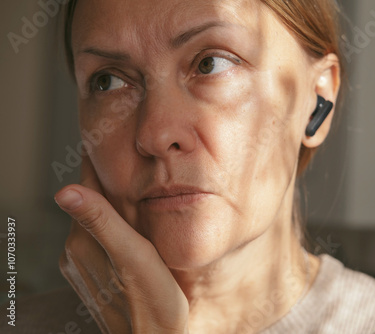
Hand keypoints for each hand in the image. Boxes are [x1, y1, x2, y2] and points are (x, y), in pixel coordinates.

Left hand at [55, 155, 188, 332]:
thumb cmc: (154, 304)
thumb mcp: (134, 259)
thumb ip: (103, 224)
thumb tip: (64, 190)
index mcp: (83, 239)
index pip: (85, 184)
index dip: (97, 158)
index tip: (108, 131)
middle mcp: (75, 249)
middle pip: (89, 197)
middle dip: (106, 175)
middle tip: (128, 150)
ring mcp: (82, 262)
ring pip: (95, 215)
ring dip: (110, 197)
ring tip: (135, 178)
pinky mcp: (93, 271)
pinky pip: (99, 233)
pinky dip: (112, 220)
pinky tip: (132, 218)